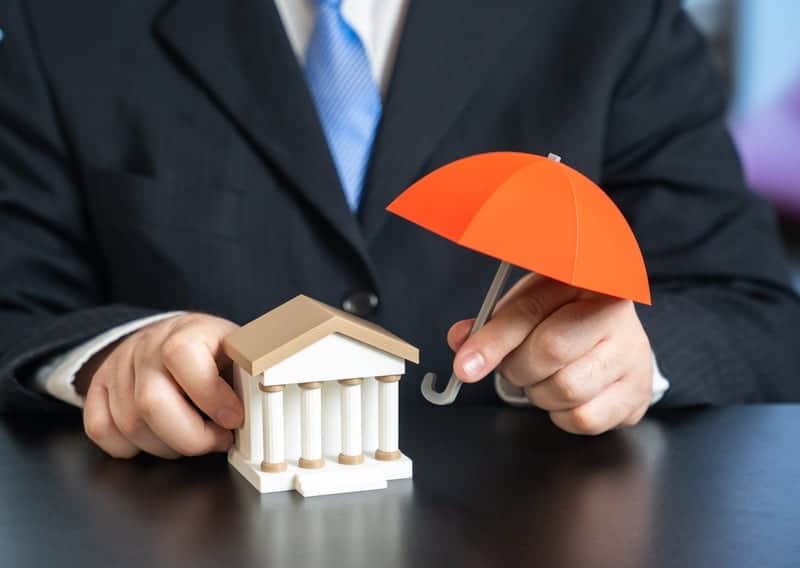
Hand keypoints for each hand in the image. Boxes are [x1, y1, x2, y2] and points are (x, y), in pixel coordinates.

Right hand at [82, 313, 242, 458]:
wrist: (172, 336)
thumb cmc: (211, 350)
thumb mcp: (237, 351)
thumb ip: (248, 375)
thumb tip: (258, 409)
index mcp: (187, 332)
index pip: (182, 357)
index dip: (210, 396)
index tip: (234, 419)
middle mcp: (147, 346)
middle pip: (150, 402)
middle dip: (190, 437)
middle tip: (216, 440)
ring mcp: (118, 367)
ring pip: (129, 424)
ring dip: (166, 446)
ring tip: (192, 437)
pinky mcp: (98, 386)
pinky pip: (100, 429)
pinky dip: (128, 447)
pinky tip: (156, 438)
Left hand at [448, 274, 652, 434]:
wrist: (617, 338)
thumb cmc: (567, 317)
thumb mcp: (529, 305)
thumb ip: (495, 323)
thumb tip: (461, 340)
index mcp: (583, 280)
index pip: (529, 311)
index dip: (491, 341)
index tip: (464, 366)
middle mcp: (614, 314)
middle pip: (549, 350)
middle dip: (517, 368)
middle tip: (516, 367)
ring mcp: (631, 355)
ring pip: (565, 389)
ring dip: (539, 392)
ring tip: (543, 377)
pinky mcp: (636, 393)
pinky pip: (583, 418)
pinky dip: (561, 414)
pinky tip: (564, 396)